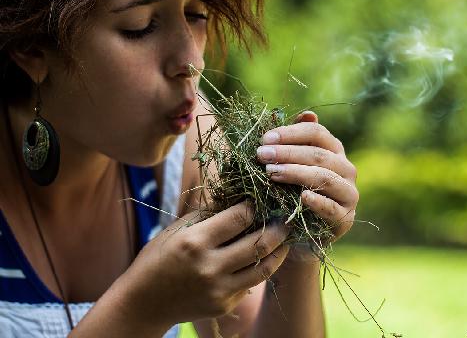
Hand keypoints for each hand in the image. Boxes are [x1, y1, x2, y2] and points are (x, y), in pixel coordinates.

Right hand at [121, 202, 288, 328]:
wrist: (143, 303)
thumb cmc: (158, 257)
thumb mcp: (177, 229)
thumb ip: (208, 214)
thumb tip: (238, 197)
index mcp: (195, 242)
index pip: (240, 217)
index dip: (255, 205)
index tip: (261, 199)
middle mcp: (210, 267)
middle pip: (260, 243)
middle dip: (279, 227)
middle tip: (287, 216)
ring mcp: (219, 290)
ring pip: (264, 268)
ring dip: (280, 250)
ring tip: (286, 237)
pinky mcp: (224, 305)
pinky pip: (251, 283)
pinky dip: (260, 268)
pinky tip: (263, 256)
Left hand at [256, 111, 357, 243]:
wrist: (301, 234)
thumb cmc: (293, 192)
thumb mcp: (293, 165)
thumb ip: (297, 141)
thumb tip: (308, 114)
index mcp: (334, 150)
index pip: (316, 133)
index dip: (290, 133)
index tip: (265, 139)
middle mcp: (346, 169)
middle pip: (318, 154)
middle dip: (287, 153)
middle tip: (261, 155)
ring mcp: (348, 193)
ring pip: (324, 177)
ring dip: (296, 173)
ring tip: (271, 173)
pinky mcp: (345, 218)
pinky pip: (332, 207)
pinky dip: (317, 201)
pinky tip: (301, 197)